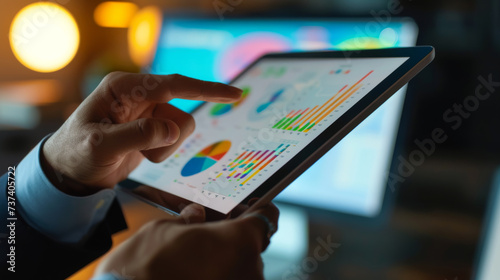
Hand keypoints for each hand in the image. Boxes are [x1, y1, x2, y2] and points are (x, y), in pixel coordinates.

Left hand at [41, 72, 240, 194]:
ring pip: (182, 127)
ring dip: (165, 148)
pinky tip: (140, 155)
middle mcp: (139, 95)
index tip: (235, 94)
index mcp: (125, 88)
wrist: (70, 172)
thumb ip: (136, 135)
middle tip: (149, 154)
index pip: (173, 85)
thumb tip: (170, 129)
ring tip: (140, 155)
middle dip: (170, 139)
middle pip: (181, 112)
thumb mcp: (101, 146)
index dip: (206, 89)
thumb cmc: (77, 154)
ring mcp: (147, 111)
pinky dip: (163, 152)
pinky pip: (175, 138)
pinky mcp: (152, 126)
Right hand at [95, 203, 278, 279]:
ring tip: (197, 254)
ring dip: (224, 258)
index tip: (252, 207)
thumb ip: (189, 219)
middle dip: (234, 236)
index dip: (259, 209)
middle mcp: (249, 268)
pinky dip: (217, 274)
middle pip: (252, 244)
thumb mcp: (165, 230)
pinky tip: (195, 270)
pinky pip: (230, 279)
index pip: (266, 217)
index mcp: (239, 241)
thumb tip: (195, 215)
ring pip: (241, 267)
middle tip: (212, 228)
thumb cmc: (145, 268)